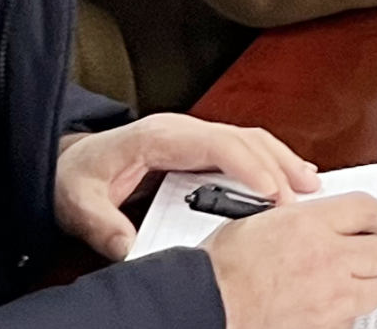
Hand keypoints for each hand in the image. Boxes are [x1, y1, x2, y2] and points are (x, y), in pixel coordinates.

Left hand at [52, 113, 318, 258]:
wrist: (65, 164)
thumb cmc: (75, 178)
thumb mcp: (79, 204)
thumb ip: (103, 226)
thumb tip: (127, 246)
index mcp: (160, 136)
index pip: (218, 143)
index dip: (250, 165)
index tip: (274, 191)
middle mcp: (182, 130)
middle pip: (244, 138)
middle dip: (279, 164)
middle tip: (305, 195)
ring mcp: (192, 136)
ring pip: (249, 140)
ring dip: (282, 159)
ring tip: (310, 185)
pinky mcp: (197, 149)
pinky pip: (242, 148)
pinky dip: (270, 161)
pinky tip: (288, 177)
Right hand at [202, 191, 376, 328]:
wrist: (206, 305)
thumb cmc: (221, 268)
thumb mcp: (261, 221)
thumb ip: (301, 218)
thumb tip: (325, 220)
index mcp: (310, 224)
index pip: (370, 210)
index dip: (375, 217)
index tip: (373, 223)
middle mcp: (327, 257)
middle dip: (370, 253)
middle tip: (357, 255)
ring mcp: (329, 296)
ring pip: (374, 289)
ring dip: (361, 286)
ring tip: (341, 284)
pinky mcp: (325, 326)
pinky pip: (352, 319)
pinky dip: (343, 315)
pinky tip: (324, 308)